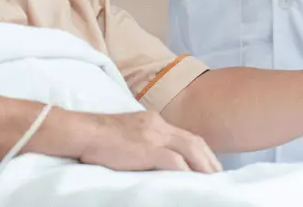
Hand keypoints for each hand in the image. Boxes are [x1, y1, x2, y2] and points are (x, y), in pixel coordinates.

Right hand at [76, 110, 221, 172]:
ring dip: (203, 166)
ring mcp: (154, 135)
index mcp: (155, 121)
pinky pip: (174, 161)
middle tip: (218, 176)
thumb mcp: (129, 131)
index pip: (186, 135)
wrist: (84, 131)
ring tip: (211, 181)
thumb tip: (154, 155)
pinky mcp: (147, 148)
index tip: (209, 164)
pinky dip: (186, 171)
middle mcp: (159, 125)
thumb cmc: (99, 135)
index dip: (201, 150)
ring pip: (189, 149)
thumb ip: (144, 138)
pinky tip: (192, 181)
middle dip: (208, 159)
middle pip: (194, 141)